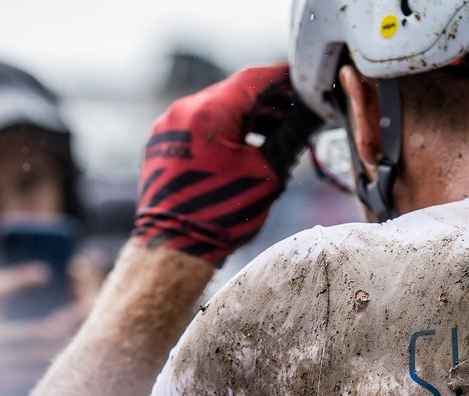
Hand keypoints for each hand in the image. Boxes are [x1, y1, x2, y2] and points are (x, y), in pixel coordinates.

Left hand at [131, 63, 322, 265]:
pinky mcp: (161, 144)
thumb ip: (287, 140)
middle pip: (234, 93)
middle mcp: (183, 111)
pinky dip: (223, 131)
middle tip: (296, 110)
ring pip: (215, 109)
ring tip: (275, 132)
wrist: (175, 246)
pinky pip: (198, 127)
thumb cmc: (220, 214)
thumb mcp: (267, 174)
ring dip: (245, 118)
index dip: (282, 77)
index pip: (253, 80)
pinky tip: (243, 147)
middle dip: (267, 101)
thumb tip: (307, 120)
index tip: (302, 78)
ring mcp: (168, 127)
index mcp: (209, 112)